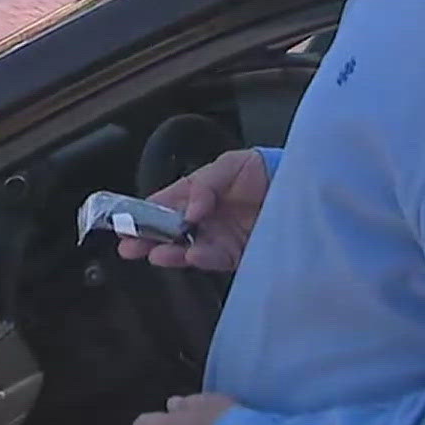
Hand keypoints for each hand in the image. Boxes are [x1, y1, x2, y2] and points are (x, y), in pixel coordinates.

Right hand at [119, 148, 266, 271]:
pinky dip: (202, 258)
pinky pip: (215, 259)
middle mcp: (203, 218)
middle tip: (129, 245)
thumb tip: (190, 211)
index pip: (162, 204)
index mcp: (195, 194)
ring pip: (187, 248)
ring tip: (155, 253)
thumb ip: (205, 186)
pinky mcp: (236, 253)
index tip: (126, 222)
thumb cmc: (260, 169)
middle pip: (169, 231)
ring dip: (170, 252)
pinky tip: (190, 255)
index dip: (142, 213)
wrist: (298, 186)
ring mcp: (218, 237)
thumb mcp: (229, 165)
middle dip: (147, 239)